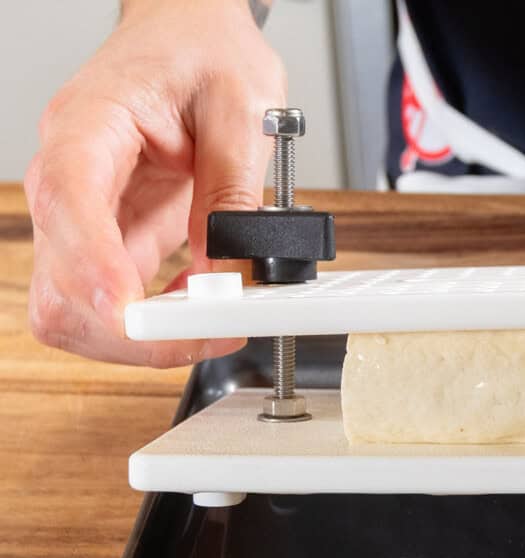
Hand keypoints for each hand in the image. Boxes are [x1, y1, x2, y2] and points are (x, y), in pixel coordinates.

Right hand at [24, 0, 283, 365]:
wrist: (193, 34)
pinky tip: (195, 310)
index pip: (67, 197)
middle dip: (125, 324)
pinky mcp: (110, 236)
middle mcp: (70, 174)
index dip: (90, 263)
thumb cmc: (207, 53)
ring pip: (71, 305)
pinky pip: (108, 299)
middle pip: (58, 279)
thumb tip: (229, 262)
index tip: (125, 306)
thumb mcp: (244, 107)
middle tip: (205, 329)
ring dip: (135, 333)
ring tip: (210, 320)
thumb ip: (233, 187)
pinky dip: (149, 320)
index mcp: (90, 123)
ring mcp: (84, 212)